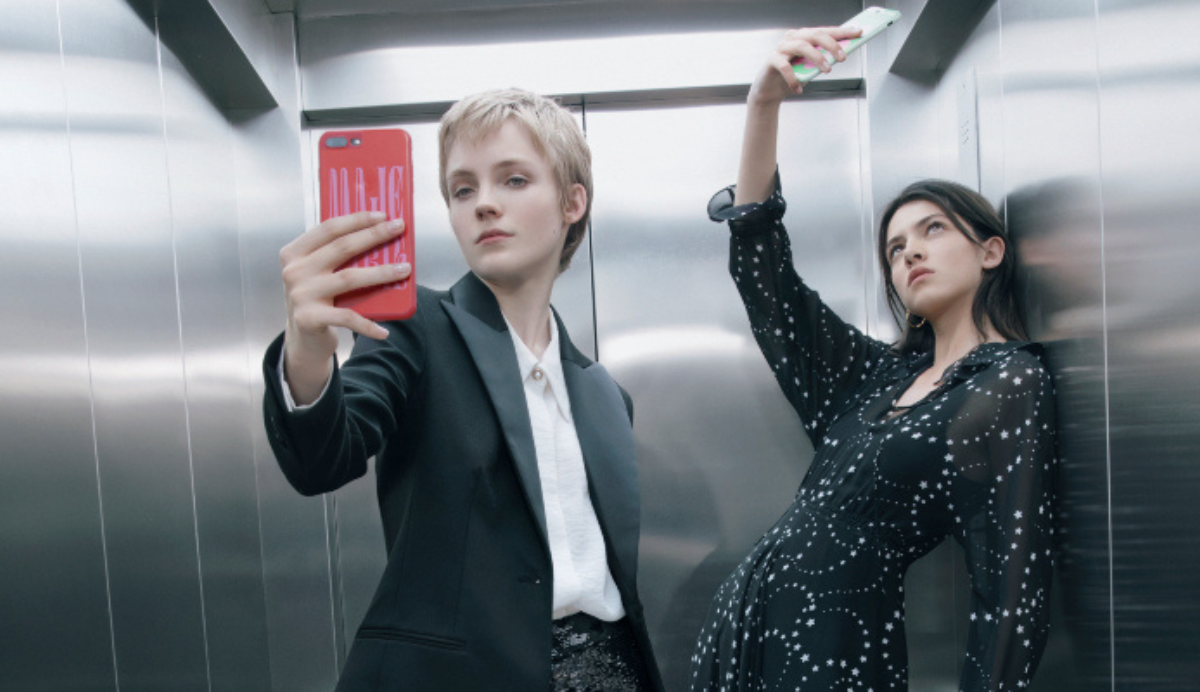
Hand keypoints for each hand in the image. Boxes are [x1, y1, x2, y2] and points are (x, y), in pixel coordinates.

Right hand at [279, 211, 409, 399]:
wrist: (301, 339)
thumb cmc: (317, 299)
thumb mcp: (318, 273)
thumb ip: (337, 256)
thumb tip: (379, 236)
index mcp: (295, 253)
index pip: (329, 229)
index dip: (357, 219)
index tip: (382, 215)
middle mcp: (295, 271)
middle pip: (341, 248)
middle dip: (374, 235)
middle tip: (398, 228)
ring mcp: (301, 294)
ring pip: (349, 278)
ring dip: (381, 273)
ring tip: (405, 270)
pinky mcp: (309, 318)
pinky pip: (347, 317)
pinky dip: (368, 324)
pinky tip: (384, 330)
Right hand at [748, 25, 864, 106]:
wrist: (769, 90)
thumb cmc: (792, 76)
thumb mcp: (811, 67)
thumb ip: (823, 59)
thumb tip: (843, 55)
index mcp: (804, 36)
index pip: (825, 30)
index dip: (842, 31)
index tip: (858, 33)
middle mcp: (792, 38)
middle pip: (815, 35)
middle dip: (832, 45)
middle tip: (842, 58)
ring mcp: (781, 48)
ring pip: (802, 46)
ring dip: (817, 58)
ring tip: (826, 71)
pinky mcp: (772, 60)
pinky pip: (785, 66)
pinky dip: (794, 79)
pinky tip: (799, 88)